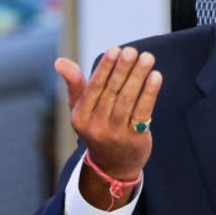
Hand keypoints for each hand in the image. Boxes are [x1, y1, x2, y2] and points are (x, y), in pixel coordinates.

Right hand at [55, 46, 161, 208]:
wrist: (114, 165)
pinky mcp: (135, 139)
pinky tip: (156, 76)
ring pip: (128, 100)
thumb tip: (60, 61)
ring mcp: (115, 134)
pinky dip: (150, 92)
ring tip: (147, 58)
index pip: (94, 87)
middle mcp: (96, 126)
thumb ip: (75, 85)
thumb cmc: (98, 128)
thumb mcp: (81, 110)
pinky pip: (143, 111)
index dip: (105, 67)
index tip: (115, 49)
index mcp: (80, 117)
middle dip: (123, 69)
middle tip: (133, 51)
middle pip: (112, 92)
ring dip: (138, 77)